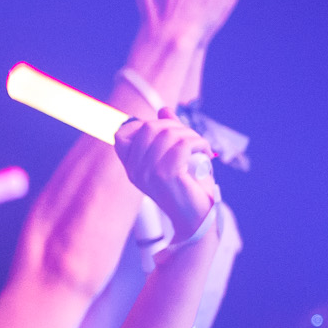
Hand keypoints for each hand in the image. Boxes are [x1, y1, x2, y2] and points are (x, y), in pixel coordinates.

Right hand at [112, 109, 220, 243]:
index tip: (166, 132)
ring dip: (190, 134)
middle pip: (148, 127)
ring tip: (200, 145)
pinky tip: (205, 151)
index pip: (122, 134)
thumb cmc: (186, 188)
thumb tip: (164, 110)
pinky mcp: (165, 175)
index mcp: (131, 167)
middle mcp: (135, 170)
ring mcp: (148, 173)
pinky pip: (182, 144)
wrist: (195, 218)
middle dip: (174, 126)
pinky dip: (199, 143)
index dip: (143, 125)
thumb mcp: (174, 156)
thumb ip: (168, 133)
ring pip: (167, 134)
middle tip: (191, 138)